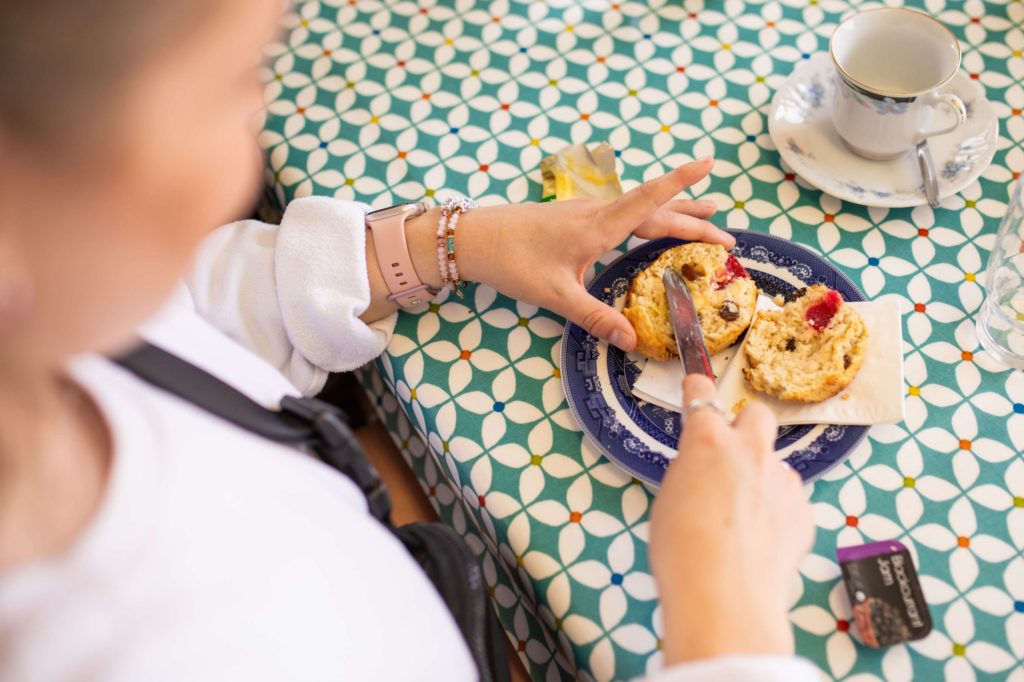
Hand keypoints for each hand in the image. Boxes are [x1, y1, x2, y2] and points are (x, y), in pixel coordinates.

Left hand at [456, 157, 731, 350]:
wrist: (472, 238)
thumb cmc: (512, 262)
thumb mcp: (556, 295)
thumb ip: (595, 317)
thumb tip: (632, 340)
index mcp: (598, 226)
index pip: (649, 201)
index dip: (681, 182)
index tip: (708, 161)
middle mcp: (597, 214)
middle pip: (653, 210)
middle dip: (692, 217)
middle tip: (726, 229)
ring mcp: (585, 213)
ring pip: (638, 209)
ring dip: (672, 211)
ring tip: (703, 209)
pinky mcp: (574, 218)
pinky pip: (623, 213)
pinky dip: (647, 216)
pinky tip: (648, 221)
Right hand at [649, 375, 814, 664]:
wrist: (725, 597)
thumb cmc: (683, 551)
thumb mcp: (669, 499)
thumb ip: (690, 473)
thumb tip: (704, 473)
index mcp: (707, 441)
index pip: (701, 396)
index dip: (697, 389)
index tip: (696, 385)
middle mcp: (749, 450)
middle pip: (756, 415)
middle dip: (745, 427)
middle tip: (730, 455)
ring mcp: (782, 479)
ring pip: (776, 464)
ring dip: (762, 479)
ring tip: (742, 519)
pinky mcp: (803, 510)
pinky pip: (789, 500)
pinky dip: (777, 513)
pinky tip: (760, 541)